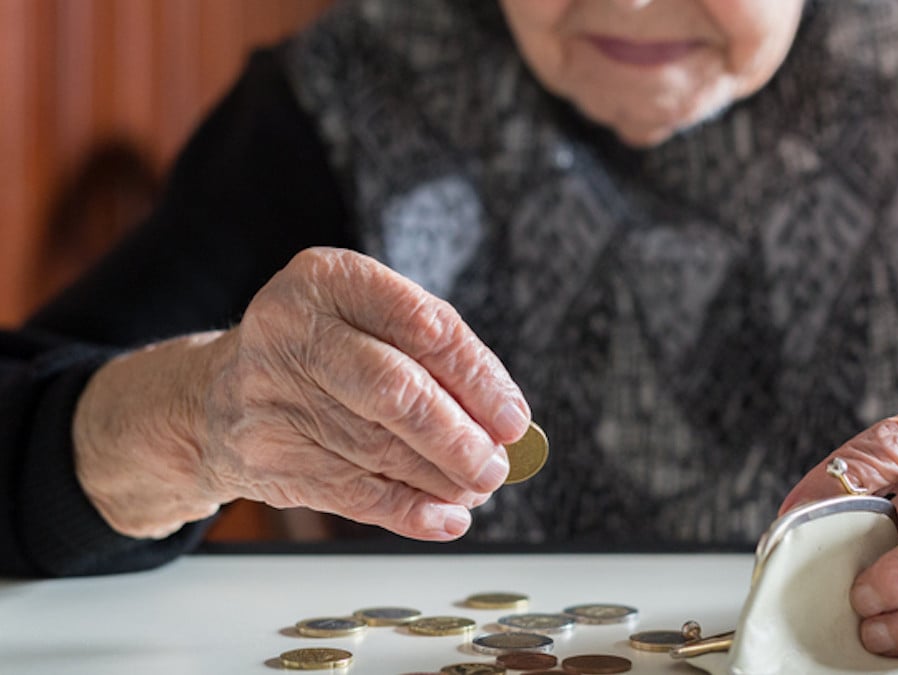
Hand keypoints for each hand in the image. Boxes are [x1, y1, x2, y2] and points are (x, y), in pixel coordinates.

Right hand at [75, 247, 529, 540]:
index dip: (478, 378)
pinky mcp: (265, 455)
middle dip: (458, 437)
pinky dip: (408, 510)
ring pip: (378, 448)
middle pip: (395, 391)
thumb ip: (432, 356)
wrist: (215, 397)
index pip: (423, 326)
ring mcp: (270, 395)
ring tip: (477, 488)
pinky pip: (352, 492)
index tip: (514, 419)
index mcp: (327, 279)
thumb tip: (503, 423)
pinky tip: (445, 518)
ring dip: (441, 478)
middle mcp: (291, 330)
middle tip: (497, 466)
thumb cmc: (322, 353)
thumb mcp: (365, 321)